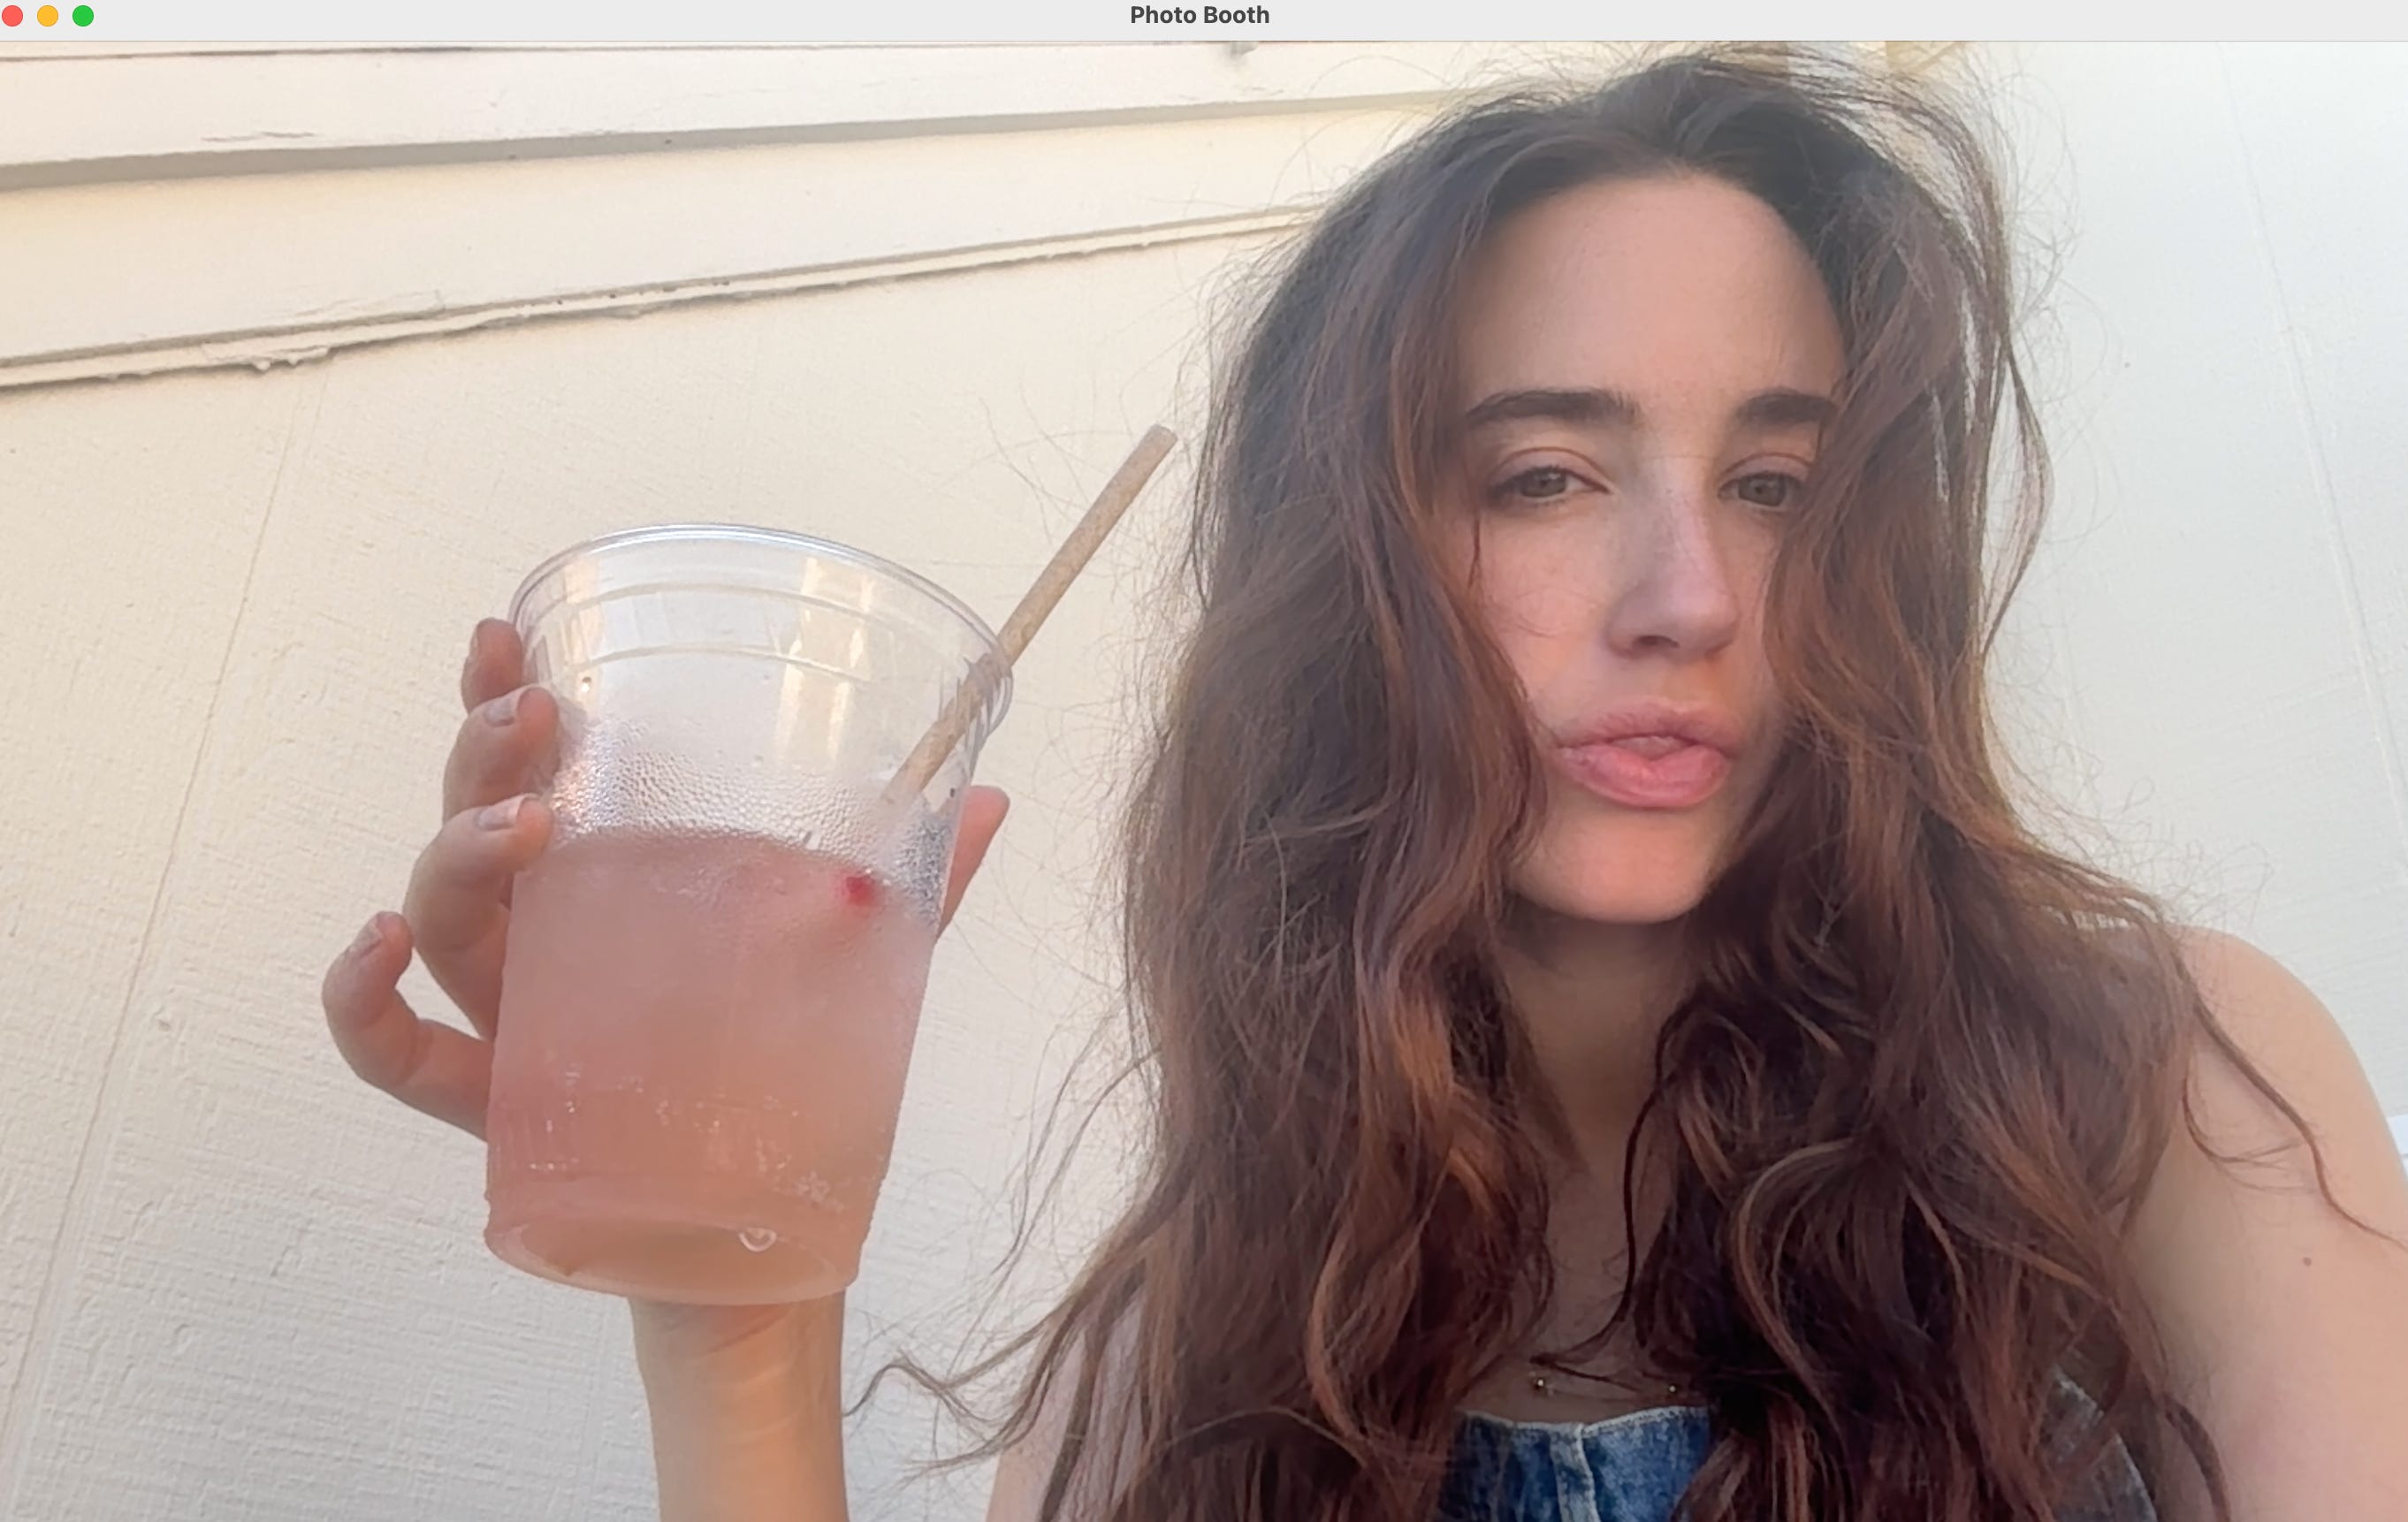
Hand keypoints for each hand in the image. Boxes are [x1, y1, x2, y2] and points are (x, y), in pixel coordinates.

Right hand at [321, 615, 1010, 1141]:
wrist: (763, 1231)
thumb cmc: (787, 1075)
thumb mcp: (853, 970)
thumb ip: (913, 890)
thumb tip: (996, 797)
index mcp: (611, 880)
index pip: (535, 767)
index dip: (499, 693)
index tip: (508, 633)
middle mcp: (546, 932)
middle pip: (469, 817)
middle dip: (485, 753)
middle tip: (538, 715)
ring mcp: (511, 1011)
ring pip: (434, 909)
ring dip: (453, 846)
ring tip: (522, 826)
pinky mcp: (494, 1099)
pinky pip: (390, 1052)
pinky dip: (358, 998)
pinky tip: (381, 946)